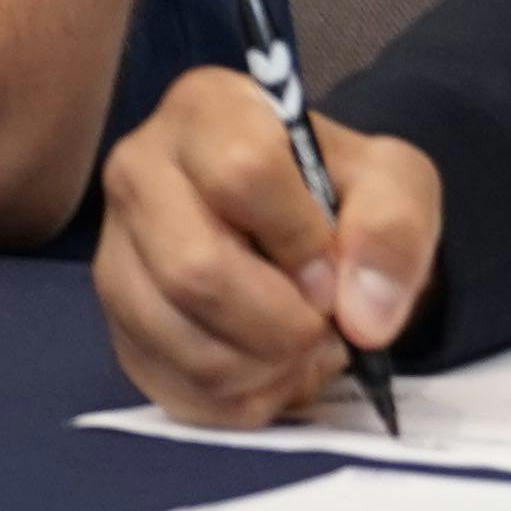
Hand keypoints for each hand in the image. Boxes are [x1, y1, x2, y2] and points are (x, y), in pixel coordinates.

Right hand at [90, 64, 437, 425]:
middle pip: (195, 269)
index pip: (240, 173)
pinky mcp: (120, 329)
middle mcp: (140, 172)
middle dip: (281, 323)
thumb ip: (393, 228)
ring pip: (182, 340)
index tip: (332, 269)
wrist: (306, 236)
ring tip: (304, 348)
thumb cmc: (340, 194)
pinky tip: (272, 370)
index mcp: (205, 111)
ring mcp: (116, 255)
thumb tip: (362, 316)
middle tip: (324, 327)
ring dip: (266, 369)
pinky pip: (176, 390)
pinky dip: (242, 399)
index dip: (300, 240)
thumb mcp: (394, 182)